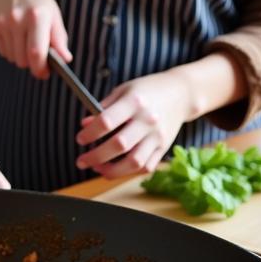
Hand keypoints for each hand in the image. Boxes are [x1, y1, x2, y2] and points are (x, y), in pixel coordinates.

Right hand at [0, 0, 70, 77]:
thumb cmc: (36, 2)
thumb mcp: (53, 15)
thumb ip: (59, 39)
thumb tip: (65, 59)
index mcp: (37, 16)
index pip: (36, 52)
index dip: (40, 68)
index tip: (44, 73)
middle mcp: (17, 19)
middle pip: (23, 60)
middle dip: (32, 62)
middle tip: (37, 53)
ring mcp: (2, 22)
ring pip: (13, 58)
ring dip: (21, 56)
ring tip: (25, 40)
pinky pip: (3, 52)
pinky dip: (10, 50)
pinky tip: (14, 36)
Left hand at [74, 70, 193, 177]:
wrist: (181, 94)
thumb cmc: (147, 90)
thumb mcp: (123, 91)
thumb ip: (103, 108)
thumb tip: (84, 125)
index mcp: (134, 102)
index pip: (107, 122)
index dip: (90, 133)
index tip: (80, 139)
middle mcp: (147, 120)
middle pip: (119, 145)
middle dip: (96, 157)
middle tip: (81, 161)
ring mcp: (158, 136)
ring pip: (134, 162)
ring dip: (112, 171)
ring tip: (97, 168)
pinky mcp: (164, 147)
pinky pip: (146, 166)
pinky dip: (129, 171)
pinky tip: (117, 168)